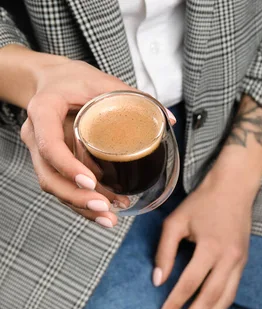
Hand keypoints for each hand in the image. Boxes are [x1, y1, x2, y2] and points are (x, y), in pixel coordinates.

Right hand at [14, 47, 176, 226]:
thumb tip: (169, 119)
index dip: (68, 166)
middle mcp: (36, 134)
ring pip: (54, 187)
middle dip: (77, 197)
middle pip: (49, 176)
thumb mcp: (102, 81)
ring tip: (109, 219)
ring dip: (80, 207)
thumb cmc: (75, 79)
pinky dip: (81, 202)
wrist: (50, 80)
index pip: (49, 144)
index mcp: (44, 111)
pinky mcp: (50, 162)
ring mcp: (40, 152)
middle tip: (106, 208)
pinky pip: (62, 186)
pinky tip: (104, 211)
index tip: (91, 181)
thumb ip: (134, 97)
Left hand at [154, 168, 253, 308]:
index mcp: (211, 246)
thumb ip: (165, 251)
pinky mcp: (244, 261)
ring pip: (226, 297)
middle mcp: (229, 257)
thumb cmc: (202, 203)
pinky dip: (220, 305)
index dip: (174, 303)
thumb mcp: (176, 221)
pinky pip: (233, 289)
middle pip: (210, 296)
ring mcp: (240, 260)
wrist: (235, 188)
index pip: (190, 283)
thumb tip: (158, 280)